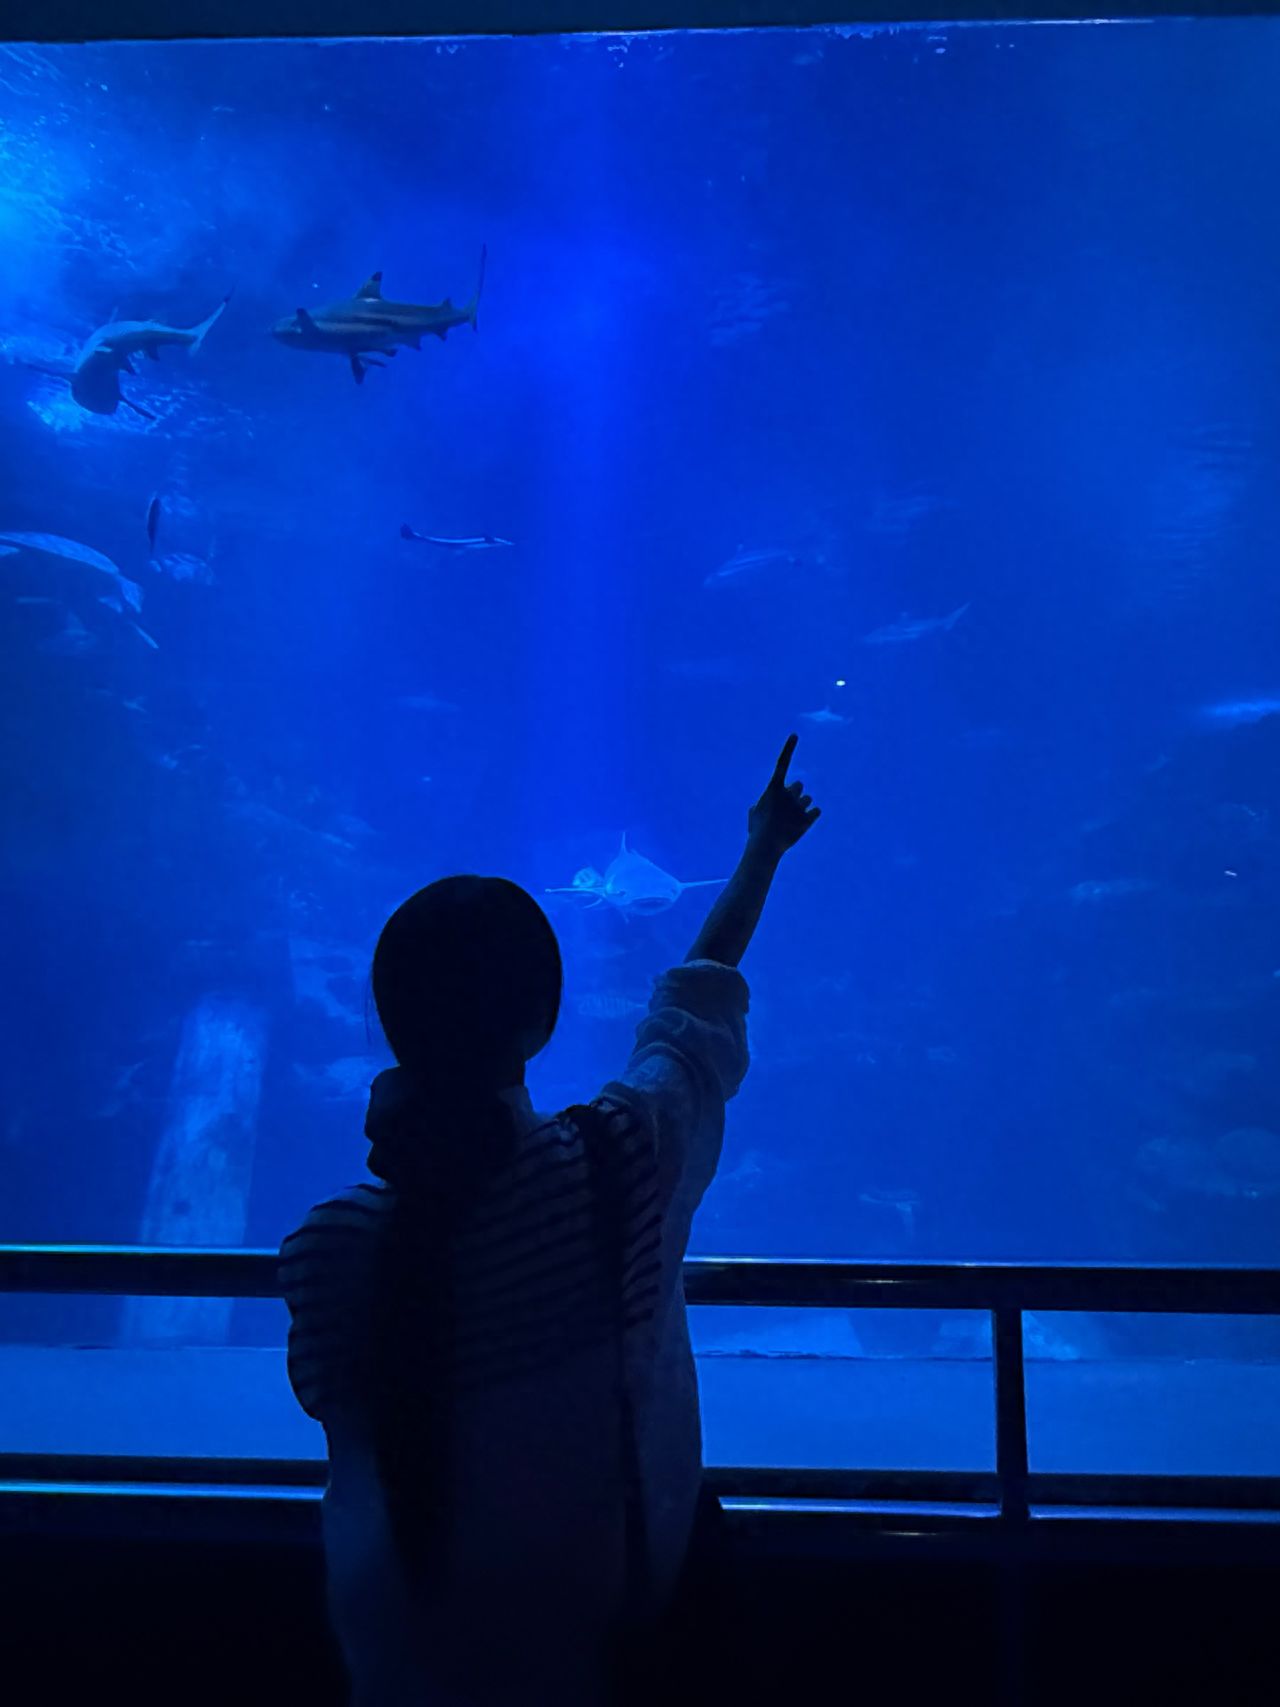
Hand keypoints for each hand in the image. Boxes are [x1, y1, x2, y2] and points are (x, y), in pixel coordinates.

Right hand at [747, 734, 820, 856]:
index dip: (789, 749)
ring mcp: (799, 806)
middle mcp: (788, 794)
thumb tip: (760, 807)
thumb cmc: (757, 831)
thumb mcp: (753, 815)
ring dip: (802, 806)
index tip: (795, 735)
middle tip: (787, 807)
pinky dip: (811, 816)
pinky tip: (802, 823)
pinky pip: (816, 811)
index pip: (782, 764)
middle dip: (795, 793)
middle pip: (799, 785)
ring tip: (792, 820)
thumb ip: (760, 805)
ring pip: (808, 799)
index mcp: (773, 789)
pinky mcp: (808, 819)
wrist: (766, 847)